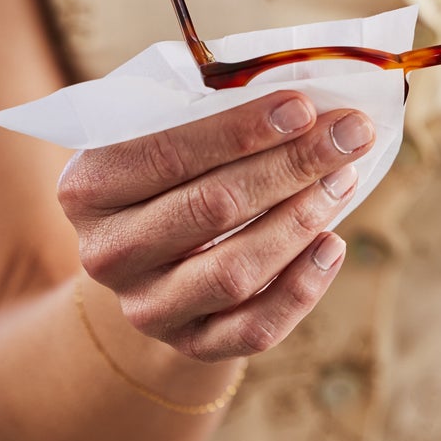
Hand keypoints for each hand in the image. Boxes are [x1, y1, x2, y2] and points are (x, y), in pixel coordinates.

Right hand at [56, 95, 369, 360]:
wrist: (153, 262)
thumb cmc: (172, 175)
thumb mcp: (165, 134)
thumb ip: (211, 111)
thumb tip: (303, 95)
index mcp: (89, 187)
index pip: (166, 154)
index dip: (240, 130)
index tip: (304, 106)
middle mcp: (108, 253)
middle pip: (211, 209)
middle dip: (291, 165)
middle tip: (351, 134)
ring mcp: (147, 307)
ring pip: (236, 271)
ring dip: (301, 220)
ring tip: (346, 178)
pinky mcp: (191, 345)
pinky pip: (254, 328)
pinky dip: (302, 287)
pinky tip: (334, 244)